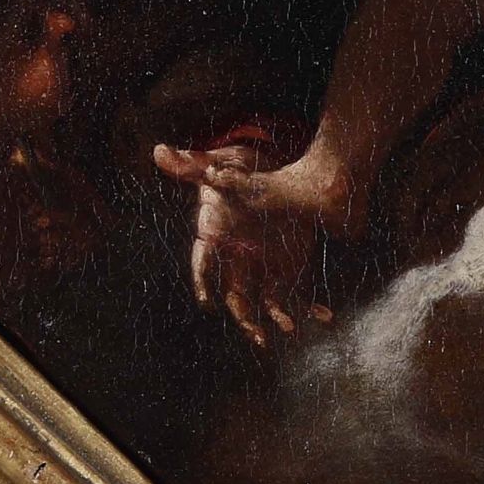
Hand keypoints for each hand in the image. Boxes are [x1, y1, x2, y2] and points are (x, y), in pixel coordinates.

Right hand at [152, 141, 334, 345]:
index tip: (205, 298)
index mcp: (219, 240)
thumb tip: (159, 151)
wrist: (269, 177)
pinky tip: (324, 316)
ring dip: (278, 317)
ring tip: (289, 328)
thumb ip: (193, 165)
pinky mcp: (289, 266)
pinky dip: (311, 306)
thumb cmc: (237, 178)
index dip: (203, 280)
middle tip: (254, 332)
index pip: (204, 263)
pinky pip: (298, 292)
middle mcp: (239, 260)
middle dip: (245, 317)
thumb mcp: (218, 169)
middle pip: (237, 296)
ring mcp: (265, 266)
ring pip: (268, 301)